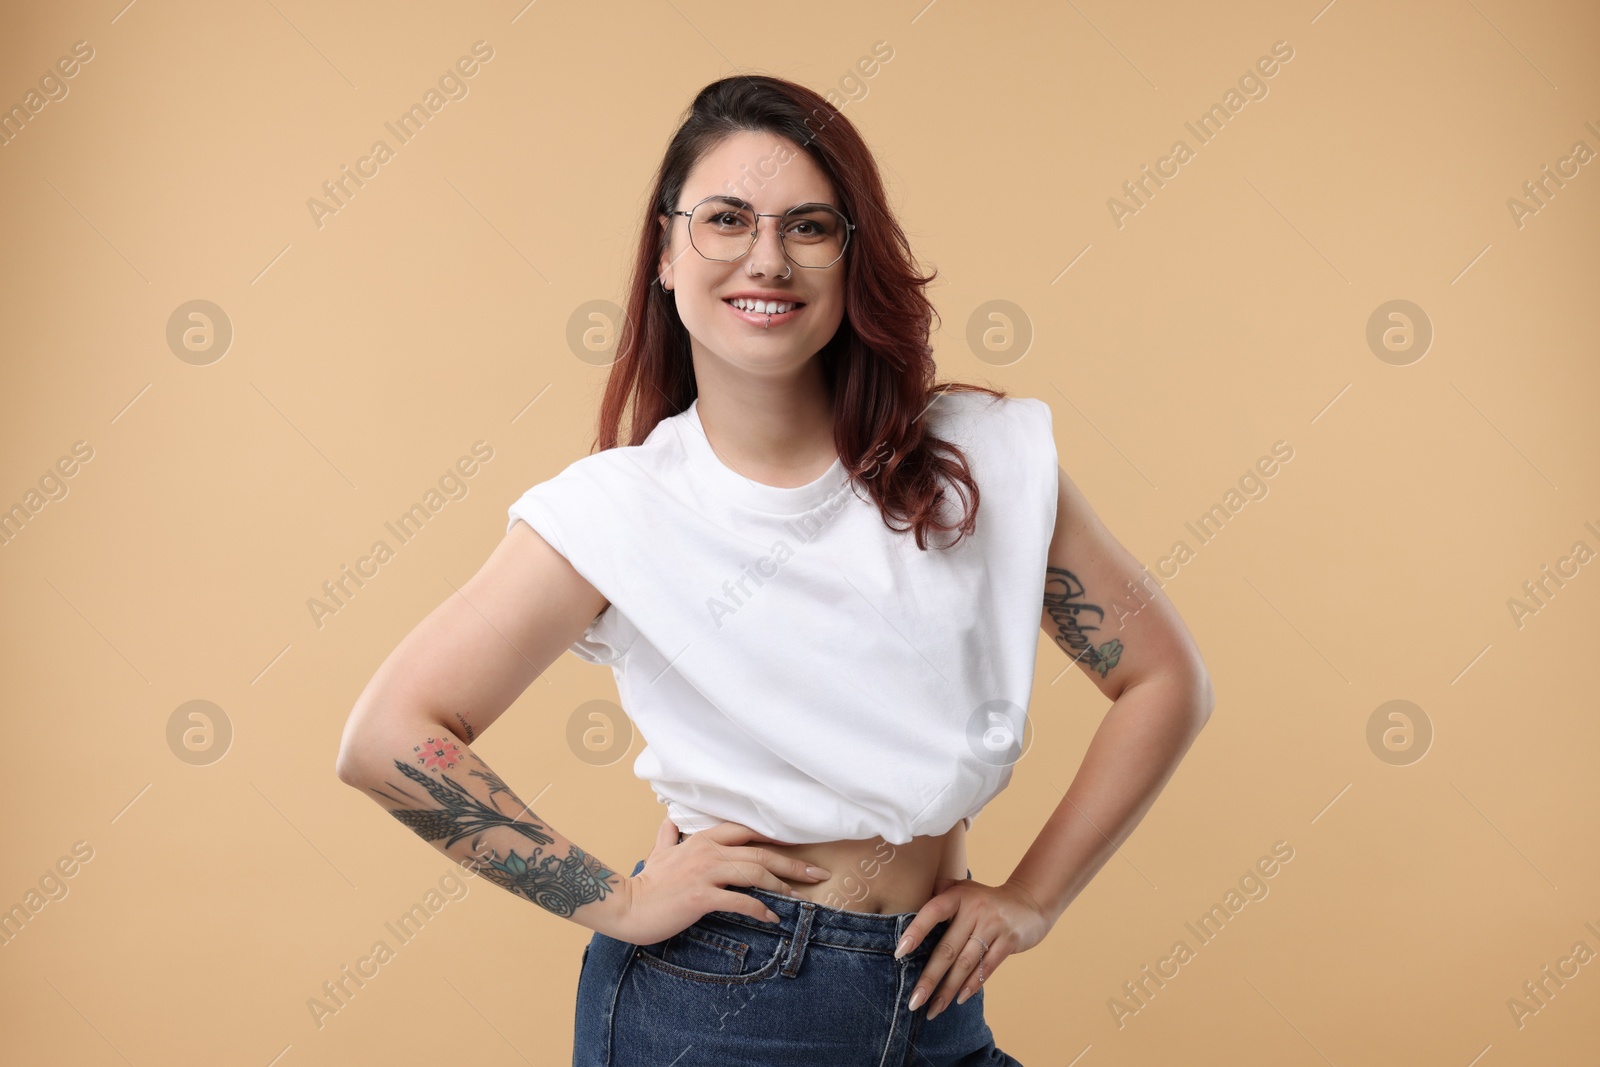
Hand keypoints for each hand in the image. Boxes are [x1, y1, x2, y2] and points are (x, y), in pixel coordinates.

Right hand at [609, 816, 831, 945]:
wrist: (627, 906)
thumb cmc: (647, 882)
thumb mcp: (658, 852)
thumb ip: (668, 837)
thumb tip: (668, 822)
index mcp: (703, 839)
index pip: (747, 831)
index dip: (775, 838)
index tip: (799, 846)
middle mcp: (708, 851)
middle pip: (761, 853)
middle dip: (793, 863)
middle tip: (817, 873)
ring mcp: (706, 873)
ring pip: (755, 873)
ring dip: (783, 885)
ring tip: (801, 896)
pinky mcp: (702, 897)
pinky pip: (740, 901)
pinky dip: (760, 909)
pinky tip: (773, 917)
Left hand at [895, 875, 1052, 1020]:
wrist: (1029, 902)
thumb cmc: (984, 900)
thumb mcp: (962, 889)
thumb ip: (937, 893)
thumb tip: (907, 908)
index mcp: (958, 895)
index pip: (932, 912)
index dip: (915, 932)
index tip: (899, 954)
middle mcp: (974, 910)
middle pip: (947, 948)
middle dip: (929, 978)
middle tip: (914, 1001)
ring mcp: (993, 926)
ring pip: (965, 963)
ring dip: (948, 990)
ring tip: (933, 1009)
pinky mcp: (1008, 941)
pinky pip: (987, 968)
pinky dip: (972, 985)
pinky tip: (959, 1000)